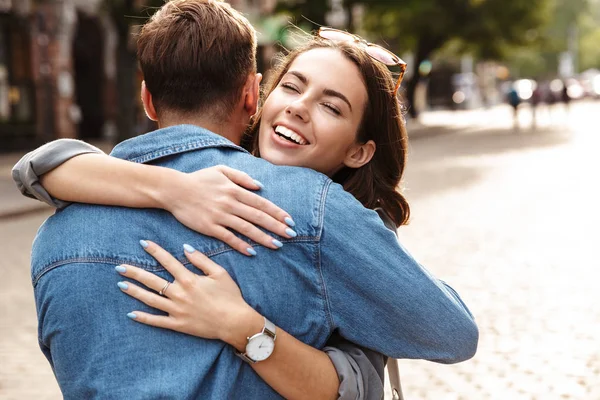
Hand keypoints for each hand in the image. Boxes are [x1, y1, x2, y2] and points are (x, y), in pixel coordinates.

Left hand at [116, 240, 262, 348]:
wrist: (234, 322)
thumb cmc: (230, 296)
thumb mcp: (220, 273)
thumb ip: (201, 260)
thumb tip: (185, 248)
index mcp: (189, 279)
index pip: (168, 261)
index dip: (154, 251)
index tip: (142, 243)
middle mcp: (179, 294)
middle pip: (152, 281)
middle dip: (135, 273)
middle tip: (119, 267)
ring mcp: (177, 310)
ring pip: (150, 300)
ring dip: (135, 292)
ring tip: (121, 285)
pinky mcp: (178, 324)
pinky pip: (157, 321)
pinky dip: (144, 318)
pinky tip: (131, 313)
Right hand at [161, 165, 295, 255]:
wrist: (174, 190)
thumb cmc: (199, 179)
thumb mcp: (221, 170)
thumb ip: (242, 177)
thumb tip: (260, 187)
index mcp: (234, 190)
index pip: (261, 203)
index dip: (277, 212)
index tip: (290, 221)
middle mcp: (230, 203)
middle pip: (258, 217)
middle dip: (277, 227)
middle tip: (291, 235)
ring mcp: (220, 216)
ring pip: (247, 228)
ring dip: (263, 238)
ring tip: (277, 245)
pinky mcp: (209, 227)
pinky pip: (228, 237)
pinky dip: (241, 244)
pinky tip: (252, 251)